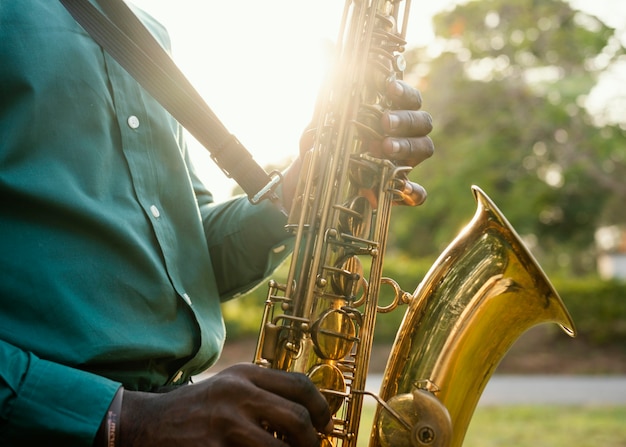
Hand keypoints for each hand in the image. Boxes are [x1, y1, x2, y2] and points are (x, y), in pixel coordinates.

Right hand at [119, 363, 331, 446]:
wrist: (147, 424)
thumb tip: (308, 412)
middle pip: (297, 418)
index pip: (300, 384)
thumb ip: (264, 390)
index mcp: (246, 374)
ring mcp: (225, 424)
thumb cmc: (197, 406)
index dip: (322, 407)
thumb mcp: (230, 385)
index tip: (325, 424)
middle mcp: (238, 395)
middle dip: (313, 441)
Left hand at [283, 80, 432, 208]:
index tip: (387, 89)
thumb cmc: (327, 137)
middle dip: (405, 120)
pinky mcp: (400, 190)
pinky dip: (415, 191)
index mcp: (393, 112)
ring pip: (425, 149)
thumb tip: (323, 41)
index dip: (403, 92)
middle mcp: (405, 134)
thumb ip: (330, 78)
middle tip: (384, 123)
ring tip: (384, 148)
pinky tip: (403, 189)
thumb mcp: (324, 110)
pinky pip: (419, 192)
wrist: (315, 175)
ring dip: (408, 147)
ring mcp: (405, 161)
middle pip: (423, 121)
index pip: (410, 98)